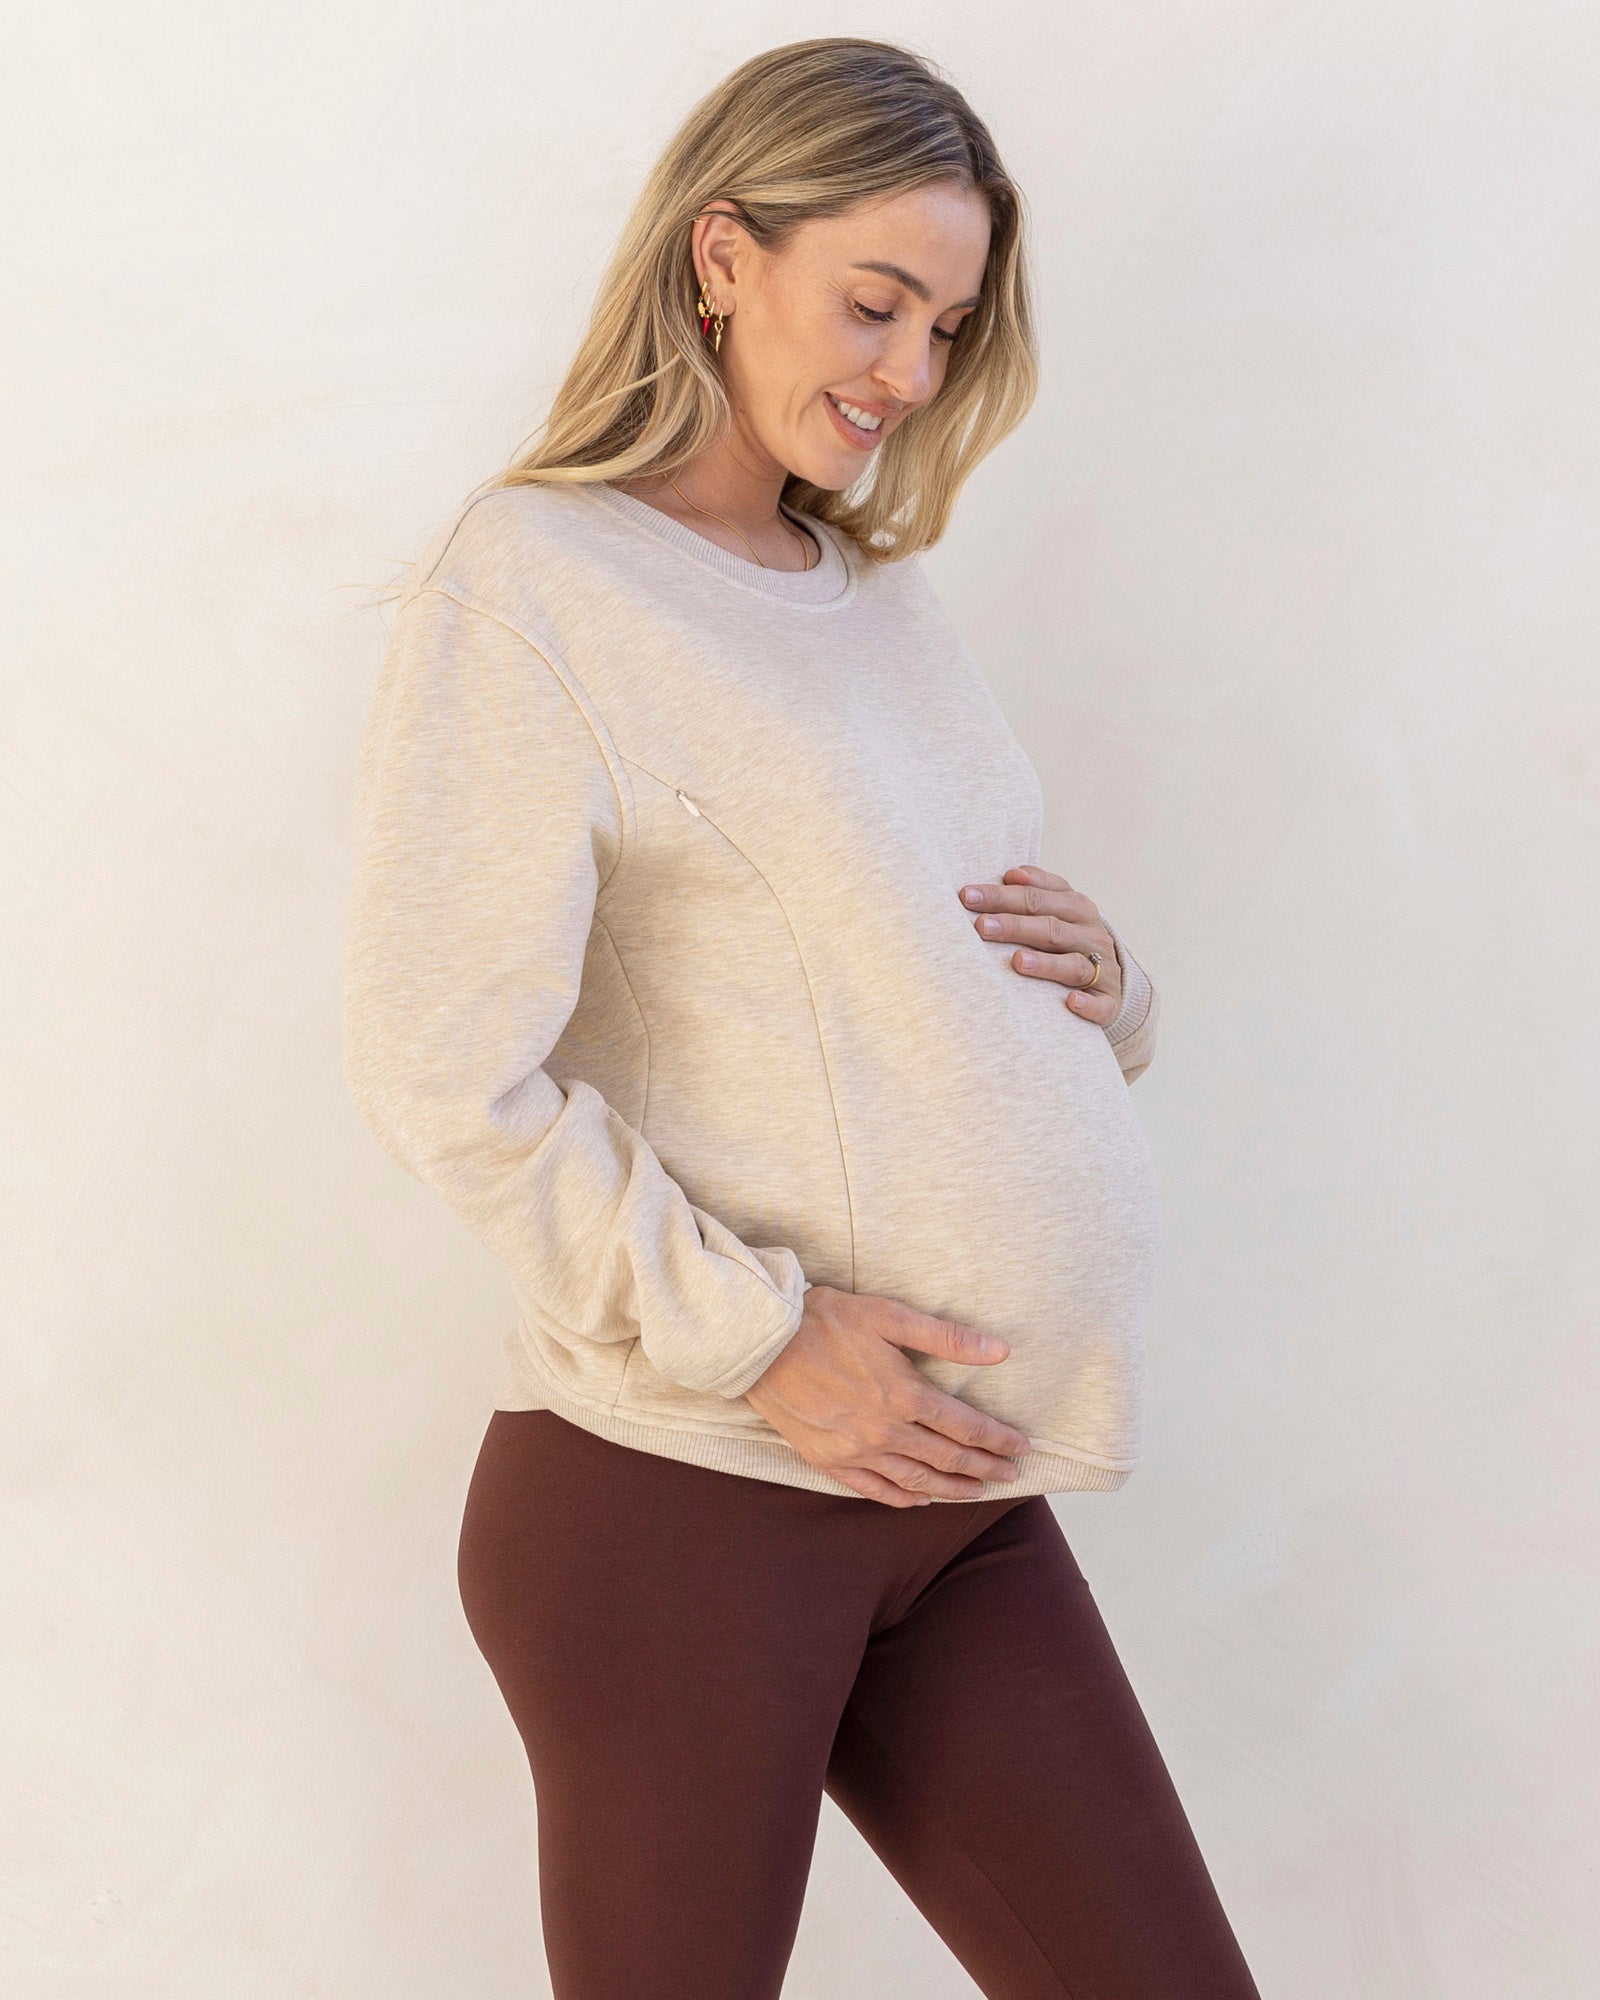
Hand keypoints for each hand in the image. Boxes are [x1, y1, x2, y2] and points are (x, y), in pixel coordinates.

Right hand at [743, 1284, 1031, 1506]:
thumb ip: (946, 1337)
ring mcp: (855, 1450)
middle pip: (948, 1457)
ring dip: (951, 1489)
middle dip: (984, 1468)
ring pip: (916, 1480)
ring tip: (977, 1493)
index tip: (1021, 1447)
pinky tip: (920, 1499)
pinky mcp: (828, 1460)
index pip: (966, 1426)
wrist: (760, 1341)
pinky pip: (874, 1489)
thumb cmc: (824, 1320)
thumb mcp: (888, 1315)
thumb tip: (1000, 1351)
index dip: (997, 1439)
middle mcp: (884, 1430)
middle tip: (1010, 1476)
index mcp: (904, 1393)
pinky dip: (902, 1498)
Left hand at [959, 864, 1122, 1026]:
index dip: (1002, 896)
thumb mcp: (1057, 909)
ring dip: (1047, 964)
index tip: (968, 896)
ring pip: (1074, 965)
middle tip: (982, 927)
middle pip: (1052, 928)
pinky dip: (1088, 1004)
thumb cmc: (1069, 940)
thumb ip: (1036, 889)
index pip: (1037, 897)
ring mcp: (1102, 970)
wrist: (1109, 978)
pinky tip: (1070, 1002)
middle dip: (1015, 926)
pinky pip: (1101, 1004)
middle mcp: (1092, 936)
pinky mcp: (1109, 1002)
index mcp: (1077, 907)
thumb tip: (1011, 875)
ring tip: (1018, 961)